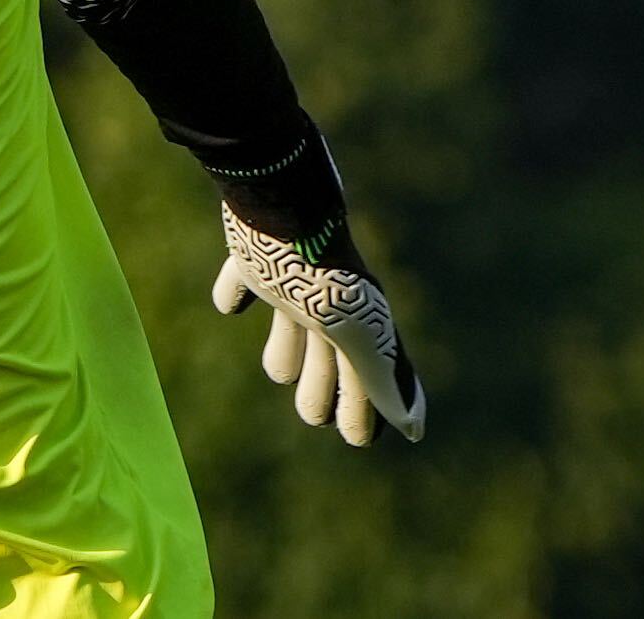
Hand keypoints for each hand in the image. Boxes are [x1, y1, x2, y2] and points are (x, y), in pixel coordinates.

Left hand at [212, 205, 424, 445]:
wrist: (282, 204)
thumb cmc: (323, 275)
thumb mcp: (357, 335)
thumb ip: (383, 378)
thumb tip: (414, 429)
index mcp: (358, 323)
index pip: (367, 378)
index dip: (365, 409)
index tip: (358, 439)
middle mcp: (329, 302)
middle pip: (329, 357)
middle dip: (325, 389)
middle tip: (313, 416)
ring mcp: (291, 278)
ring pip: (291, 324)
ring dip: (286, 349)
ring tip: (279, 371)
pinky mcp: (252, 258)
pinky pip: (241, 280)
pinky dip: (234, 292)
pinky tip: (228, 303)